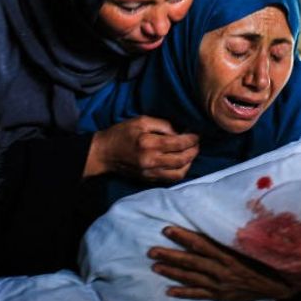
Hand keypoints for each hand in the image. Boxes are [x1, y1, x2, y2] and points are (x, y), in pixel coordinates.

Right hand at [84, 116, 198, 181]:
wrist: (103, 153)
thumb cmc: (121, 134)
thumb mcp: (141, 121)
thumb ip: (162, 125)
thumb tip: (179, 132)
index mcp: (149, 143)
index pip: (179, 143)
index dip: (192, 139)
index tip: (196, 134)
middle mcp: (151, 160)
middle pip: (182, 159)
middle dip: (194, 151)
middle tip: (196, 144)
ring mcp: (150, 173)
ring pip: (179, 173)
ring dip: (189, 163)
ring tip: (190, 154)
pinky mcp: (149, 179)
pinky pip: (170, 179)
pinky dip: (180, 171)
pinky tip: (181, 163)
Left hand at [148, 226, 294, 300]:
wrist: (280, 286)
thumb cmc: (267, 261)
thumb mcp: (255, 244)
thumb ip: (239, 232)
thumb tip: (230, 214)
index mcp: (229, 254)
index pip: (201, 244)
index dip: (183, 236)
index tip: (167, 229)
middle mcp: (221, 269)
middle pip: (191, 261)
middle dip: (170, 255)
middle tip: (151, 251)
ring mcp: (220, 284)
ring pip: (191, 278)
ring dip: (172, 272)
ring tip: (155, 267)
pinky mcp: (221, 296)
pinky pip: (199, 295)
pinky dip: (184, 293)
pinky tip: (169, 291)